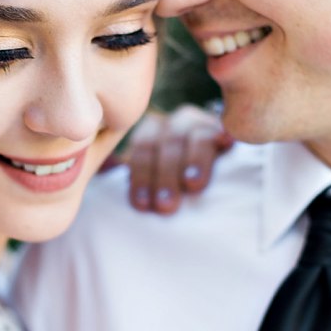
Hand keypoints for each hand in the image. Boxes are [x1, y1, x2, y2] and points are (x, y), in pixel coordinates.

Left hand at [110, 104, 232, 213]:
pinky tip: (226, 144)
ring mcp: (203, 124)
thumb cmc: (170, 182)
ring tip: (193, 184)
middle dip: (164, 176)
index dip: (141, 177)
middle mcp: (175, 123)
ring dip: (193, 161)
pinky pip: (225, 129)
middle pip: (166, 144)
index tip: (141, 205)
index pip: (142, 149)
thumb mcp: (148, 177)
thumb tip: (102, 172)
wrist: (206, 165)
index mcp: (151, 133)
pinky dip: (223, 136)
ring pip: (195, 136)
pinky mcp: (228, 131)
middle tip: (165, 206)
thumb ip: (125, 174)